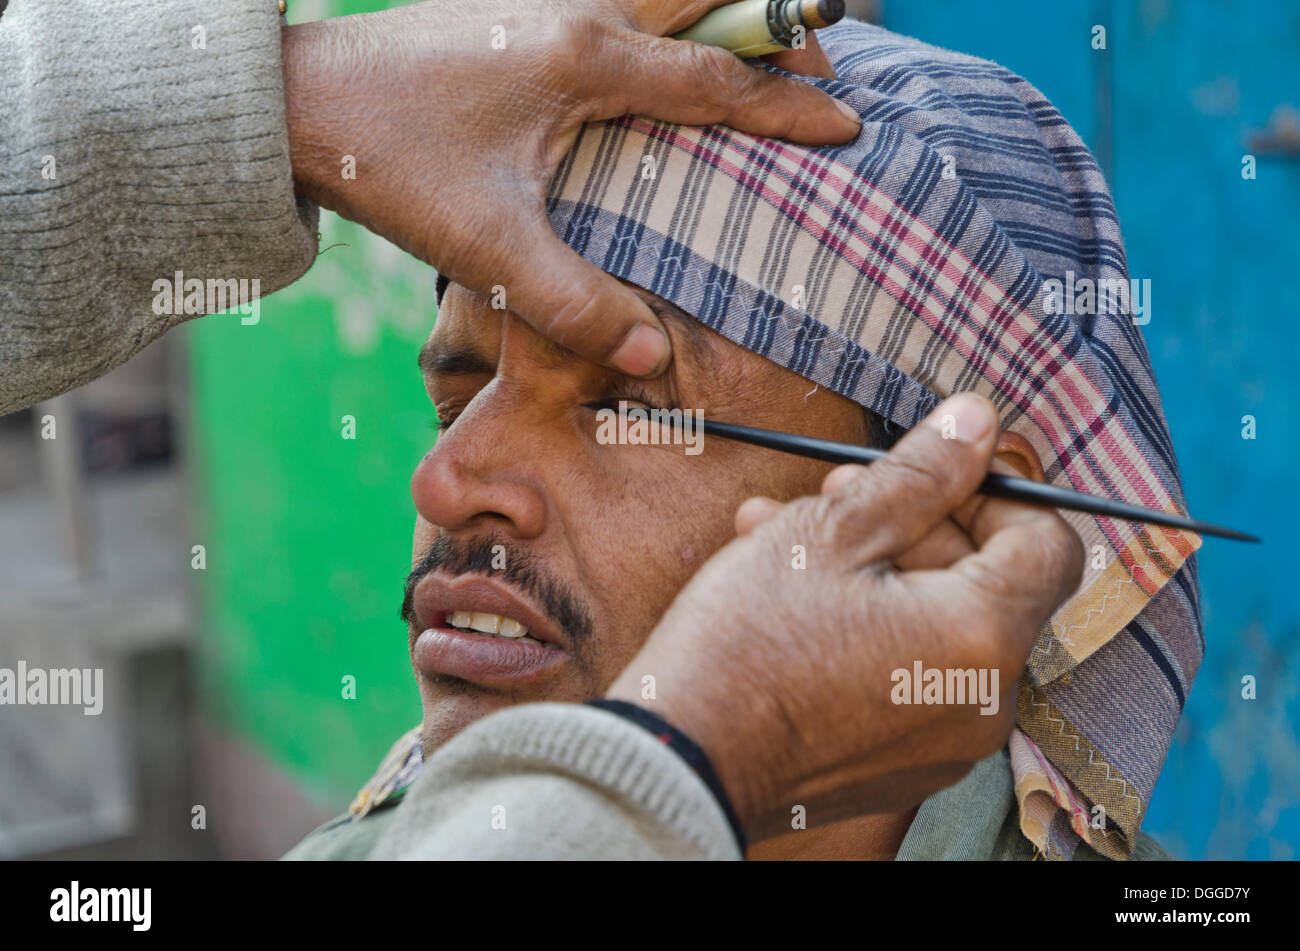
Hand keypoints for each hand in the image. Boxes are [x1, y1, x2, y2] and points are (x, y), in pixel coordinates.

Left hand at [280, 0, 860, 377]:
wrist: (299, 100)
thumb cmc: (391, 165)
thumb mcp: (487, 247)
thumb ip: (576, 304)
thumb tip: (653, 356)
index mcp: (585, 58)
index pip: (720, 80)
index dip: (792, 106)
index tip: (849, 123)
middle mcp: (577, 5)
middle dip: (777, 21)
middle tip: (813, 64)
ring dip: (719, 5)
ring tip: (751, 54)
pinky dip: (663, 13)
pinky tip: (657, 59)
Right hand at [605, 393, 1083, 841]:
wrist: (683, 760)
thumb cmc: (749, 642)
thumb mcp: (832, 531)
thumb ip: (920, 473)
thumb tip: (979, 421)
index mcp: (983, 636)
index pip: (1047, 542)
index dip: (993, 494)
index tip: (929, 479)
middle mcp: (985, 700)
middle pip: (985, 581)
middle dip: (913, 524)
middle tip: (836, 495)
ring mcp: (946, 740)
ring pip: (936, 623)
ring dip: (877, 569)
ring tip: (787, 535)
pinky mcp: (904, 762)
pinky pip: (910, 674)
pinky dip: (870, 628)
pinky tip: (794, 596)